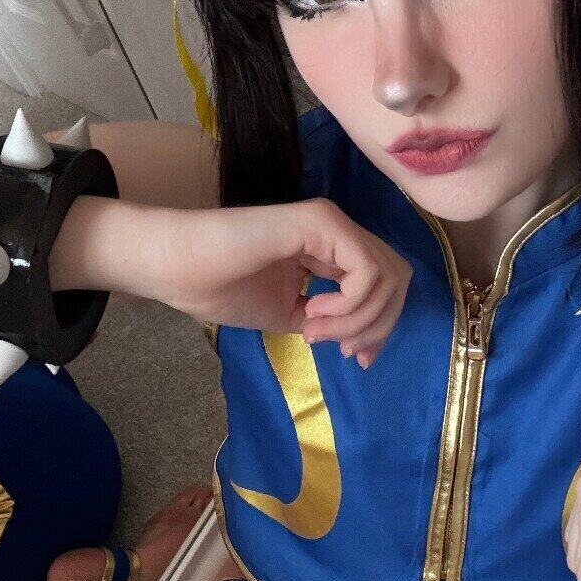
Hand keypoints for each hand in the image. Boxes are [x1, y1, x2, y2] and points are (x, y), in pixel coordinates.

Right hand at [158, 198, 411, 368]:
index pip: (386, 284)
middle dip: (380, 324)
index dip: (382, 326)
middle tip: (345, 350)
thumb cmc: (222, 288)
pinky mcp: (321, 222)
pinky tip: (314, 310)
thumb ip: (328, 322)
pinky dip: (350, 303)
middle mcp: (340, 232)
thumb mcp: (289, 315)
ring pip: (388, 276)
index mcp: (333, 251)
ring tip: (317, 329)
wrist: (181, 269)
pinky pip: (366, 271)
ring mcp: (332, 223)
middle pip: (399, 279)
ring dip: (359, 318)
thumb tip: (359, 343)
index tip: (355, 358)